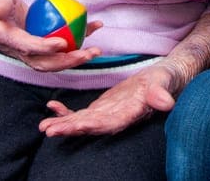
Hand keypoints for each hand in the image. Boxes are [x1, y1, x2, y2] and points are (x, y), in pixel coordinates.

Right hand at [0, 0, 103, 71]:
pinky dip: (77, 37)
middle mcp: (17, 49)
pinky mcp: (38, 41)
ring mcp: (28, 48)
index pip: (27, 47)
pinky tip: (95, 26)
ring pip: (53, 58)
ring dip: (75, 57)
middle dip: (66, 62)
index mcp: (5, 40)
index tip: (63, 44)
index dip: (44, 48)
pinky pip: (59, 43)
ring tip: (96, 51)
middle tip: (87, 54)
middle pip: (43, 62)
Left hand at [38, 62, 180, 135]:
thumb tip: (166, 103)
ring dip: (63, 124)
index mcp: (130, 114)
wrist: (161, 80)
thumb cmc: (163, 80)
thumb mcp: (163, 82)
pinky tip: (51, 106)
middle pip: (90, 126)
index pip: (110, 124)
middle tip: (49, 130)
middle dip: (69, 129)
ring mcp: (106, 115)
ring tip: (44, 126)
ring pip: (82, 121)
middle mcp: (115, 119)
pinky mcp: (101, 109)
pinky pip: (81, 112)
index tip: (76, 126)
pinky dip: (65, 111)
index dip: (93, 126)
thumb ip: (160, 94)